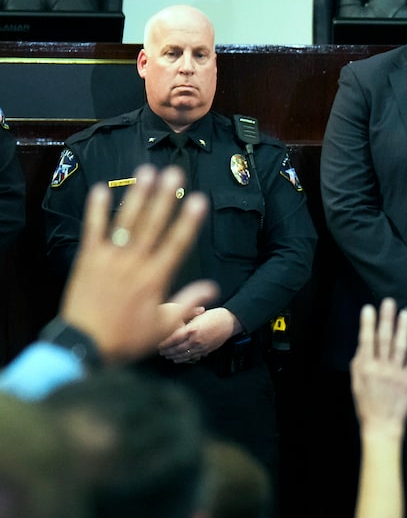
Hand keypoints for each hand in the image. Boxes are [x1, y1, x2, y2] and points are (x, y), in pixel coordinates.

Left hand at [60, 165, 216, 364]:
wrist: (84, 345)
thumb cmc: (126, 339)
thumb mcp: (164, 326)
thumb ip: (187, 302)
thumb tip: (212, 288)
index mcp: (155, 279)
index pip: (176, 244)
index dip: (188, 220)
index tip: (198, 200)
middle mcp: (133, 264)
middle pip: (152, 224)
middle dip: (165, 197)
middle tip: (174, 173)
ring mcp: (109, 259)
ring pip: (126, 222)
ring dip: (137, 196)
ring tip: (146, 172)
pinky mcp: (87, 259)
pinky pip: (92, 230)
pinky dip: (97, 209)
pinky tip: (102, 189)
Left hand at [157, 307, 242, 363]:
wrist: (229, 322)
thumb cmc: (214, 316)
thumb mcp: (197, 316)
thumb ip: (185, 322)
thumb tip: (173, 327)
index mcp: (192, 329)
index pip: (173, 338)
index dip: (164, 342)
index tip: (158, 343)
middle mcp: (196, 339)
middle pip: (177, 348)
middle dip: (166, 350)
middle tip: (159, 350)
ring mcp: (201, 346)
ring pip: (183, 354)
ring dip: (173, 356)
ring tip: (166, 355)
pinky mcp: (206, 350)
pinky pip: (192, 357)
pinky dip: (183, 359)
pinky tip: (177, 359)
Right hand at [351, 298, 406, 438]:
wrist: (382, 424)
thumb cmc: (367, 403)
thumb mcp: (356, 382)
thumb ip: (360, 362)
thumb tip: (364, 344)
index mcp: (365, 367)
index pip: (366, 340)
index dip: (368, 324)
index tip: (369, 309)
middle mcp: (380, 368)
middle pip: (383, 339)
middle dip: (386, 319)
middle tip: (389, 303)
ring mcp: (396, 373)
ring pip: (400, 346)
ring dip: (402, 328)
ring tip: (405, 313)